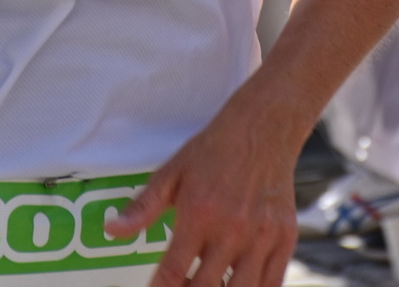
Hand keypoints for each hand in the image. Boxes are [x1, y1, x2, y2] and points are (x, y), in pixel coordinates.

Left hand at [106, 111, 297, 286]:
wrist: (262, 128)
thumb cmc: (213, 150)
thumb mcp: (171, 173)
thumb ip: (142, 207)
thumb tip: (112, 230)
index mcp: (198, 214)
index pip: (172, 273)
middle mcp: (231, 229)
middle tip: (180, 286)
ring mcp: (262, 237)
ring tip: (206, 284)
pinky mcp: (286, 238)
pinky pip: (272, 283)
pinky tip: (236, 283)